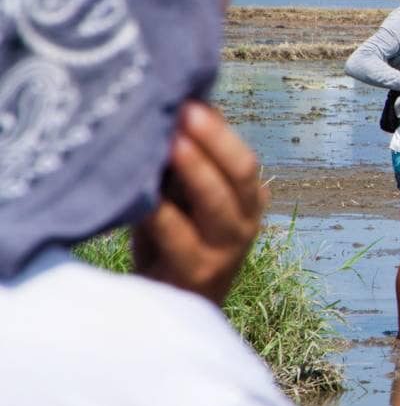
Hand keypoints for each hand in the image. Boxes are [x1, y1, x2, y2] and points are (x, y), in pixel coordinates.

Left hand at [132, 101, 268, 306]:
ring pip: (217, 202)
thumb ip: (190, 162)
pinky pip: (178, 235)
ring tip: (171, 142)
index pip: (243, 159)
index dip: (219, 131)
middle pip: (240, 173)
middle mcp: (245, 221)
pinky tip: (145, 192)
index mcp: (248, 199)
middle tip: (184, 110)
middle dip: (212, 139)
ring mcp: (224, 249)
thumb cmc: (174, 242)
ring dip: (195, 169)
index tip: (192, 100)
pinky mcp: (197, 272)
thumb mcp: (186, 198)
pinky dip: (162, 212)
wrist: (170, 306)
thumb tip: (184, 104)